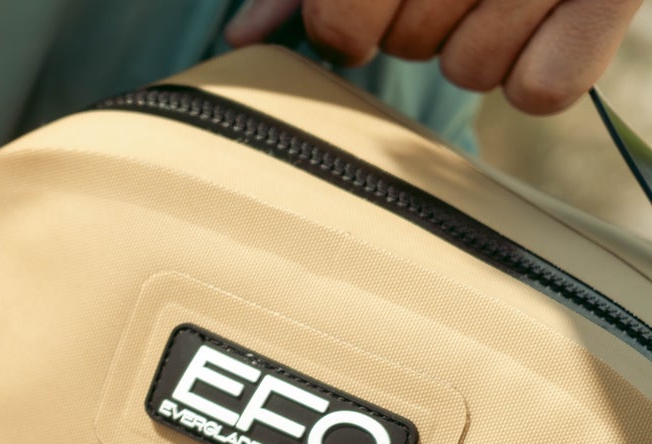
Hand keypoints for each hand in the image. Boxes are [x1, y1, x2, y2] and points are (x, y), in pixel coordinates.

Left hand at [225, 0, 639, 113]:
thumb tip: (240, 40)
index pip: (340, 27)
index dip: (344, 26)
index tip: (365, 8)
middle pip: (408, 47)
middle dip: (418, 22)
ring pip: (470, 72)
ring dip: (478, 41)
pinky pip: (542, 90)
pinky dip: (540, 69)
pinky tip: (546, 21)